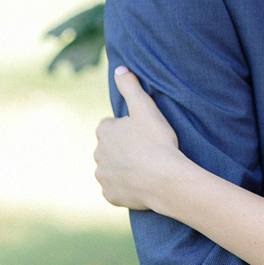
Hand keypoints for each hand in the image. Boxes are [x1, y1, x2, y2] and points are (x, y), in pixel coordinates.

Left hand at [94, 67, 182, 209]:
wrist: (165, 180)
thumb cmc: (157, 141)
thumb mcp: (145, 107)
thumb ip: (130, 86)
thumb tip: (119, 68)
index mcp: (103, 132)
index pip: (111, 126)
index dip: (129, 128)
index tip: (144, 132)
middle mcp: (97, 154)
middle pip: (111, 148)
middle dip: (123, 148)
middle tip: (147, 149)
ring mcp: (103, 177)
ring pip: (112, 168)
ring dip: (124, 167)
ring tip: (146, 167)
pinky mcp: (110, 196)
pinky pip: (116, 189)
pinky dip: (126, 186)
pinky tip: (142, 183)